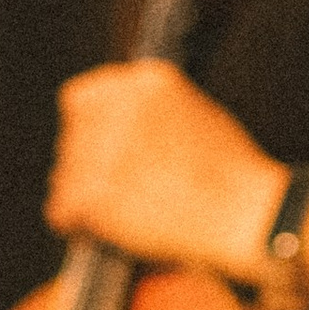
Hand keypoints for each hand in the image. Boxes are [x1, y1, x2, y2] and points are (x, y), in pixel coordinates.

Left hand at [47, 60, 280, 275]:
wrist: (246, 214)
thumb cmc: (232, 171)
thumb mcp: (195, 112)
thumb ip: (149, 110)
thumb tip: (113, 123)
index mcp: (148, 81)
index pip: (84, 96)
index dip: (89, 126)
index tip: (97, 146)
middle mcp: (122, 107)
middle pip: (73, 135)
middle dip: (85, 162)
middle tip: (110, 188)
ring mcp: (106, 149)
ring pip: (65, 172)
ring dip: (80, 192)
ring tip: (112, 210)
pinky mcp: (96, 191)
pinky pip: (62, 206)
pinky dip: (74, 221)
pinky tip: (94, 228)